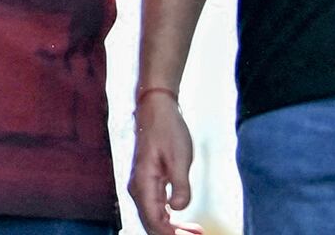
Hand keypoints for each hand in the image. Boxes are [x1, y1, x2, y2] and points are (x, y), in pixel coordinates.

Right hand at [128, 89, 198, 234]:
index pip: (153, 220)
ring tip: (196, 232)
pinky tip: (184, 223)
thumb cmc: (168, 131)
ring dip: (172, 229)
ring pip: (153, 218)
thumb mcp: (180, 158)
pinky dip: (170, 220)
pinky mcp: (149, 183)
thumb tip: (177, 209)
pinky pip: (156, 209)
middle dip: (172, 234)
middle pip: (151, 223)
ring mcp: (142, 186)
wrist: (157, 110)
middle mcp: (138, 187)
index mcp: (143, 182)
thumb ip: (180, 186)